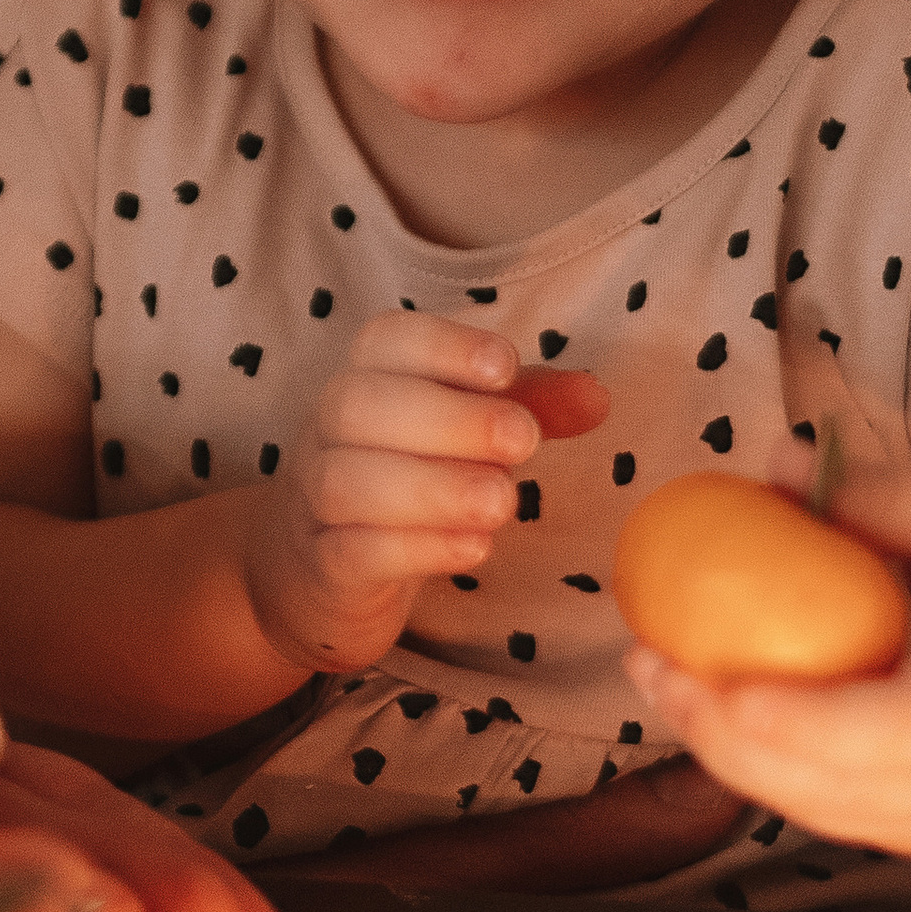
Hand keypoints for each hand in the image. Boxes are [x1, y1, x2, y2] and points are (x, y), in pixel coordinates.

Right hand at [239, 315, 608, 675]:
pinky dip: (414, 549)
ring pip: (348, 481)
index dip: (444, 346)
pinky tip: (473, 548)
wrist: (313, 570)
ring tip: (502, 502)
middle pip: (360, 405)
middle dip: (448, 419)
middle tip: (524, 444)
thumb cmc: (405, 478)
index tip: (505, 367)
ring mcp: (315, 500)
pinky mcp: (323, 566)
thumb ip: (525, 407)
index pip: (386, 341)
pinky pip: (352, 551)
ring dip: (433, 488)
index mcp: (366, 380)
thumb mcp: (464, 434)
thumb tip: (597, 396)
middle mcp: (328, 432)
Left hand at [622, 462, 910, 857]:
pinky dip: (758, 767)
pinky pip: (829, 813)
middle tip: (651, 664)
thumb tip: (770, 464)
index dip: (819, 724)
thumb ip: (884, 496)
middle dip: (733, 738)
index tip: (730, 689)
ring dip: (726, 754)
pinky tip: (704, 705)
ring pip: (827, 812)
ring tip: (656, 674)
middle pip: (852, 786)